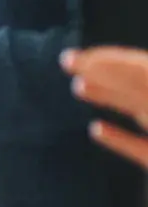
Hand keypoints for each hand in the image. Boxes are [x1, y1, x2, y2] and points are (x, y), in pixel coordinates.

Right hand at [63, 47, 147, 169]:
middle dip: (100, 71)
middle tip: (65, 62)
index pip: (139, 68)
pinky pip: (139, 148)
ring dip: (107, 96)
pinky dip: (118, 138)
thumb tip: (115, 71)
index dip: (107, 60)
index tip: (71, 58)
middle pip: (134, 85)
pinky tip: (95, 129)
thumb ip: (141, 79)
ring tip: (77, 87)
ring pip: (136, 110)